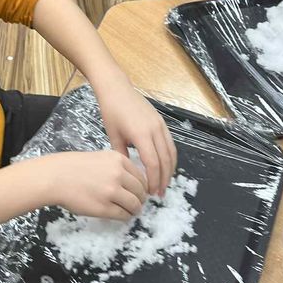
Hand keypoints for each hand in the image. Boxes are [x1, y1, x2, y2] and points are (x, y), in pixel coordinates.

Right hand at [48, 150, 147, 220]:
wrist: (55, 177)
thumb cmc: (73, 167)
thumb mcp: (100, 158)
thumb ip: (116, 167)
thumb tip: (132, 182)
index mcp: (118, 160)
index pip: (140, 176)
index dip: (142, 187)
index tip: (139, 192)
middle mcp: (118, 174)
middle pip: (140, 191)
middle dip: (140, 199)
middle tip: (137, 204)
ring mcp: (112, 191)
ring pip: (134, 204)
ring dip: (135, 209)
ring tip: (131, 211)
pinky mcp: (104, 208)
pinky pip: (123, 214)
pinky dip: (125, 217)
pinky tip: (122, 215)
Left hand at [95, 81, 176, 195]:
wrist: (117, 89)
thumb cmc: (111, 111)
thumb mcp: (113, 135)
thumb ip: (122, 155)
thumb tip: (129, 173)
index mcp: (141, 135)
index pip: (153, 163)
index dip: (154, 180)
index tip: (151, 192)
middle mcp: (155, 130)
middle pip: (165, 160)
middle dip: (164, 179)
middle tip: (160, 193)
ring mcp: (160, 125)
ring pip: (171, 152)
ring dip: (170, 169)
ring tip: (164, 183)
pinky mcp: (161, 122)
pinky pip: (170, 143)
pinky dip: (170, 157)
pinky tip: (165, 166)